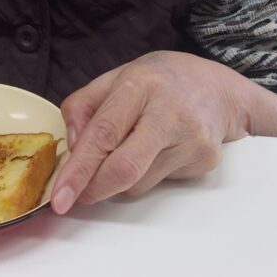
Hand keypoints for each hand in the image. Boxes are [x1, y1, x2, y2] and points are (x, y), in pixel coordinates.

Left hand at [50, 51, 250, 213]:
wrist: (217, 88)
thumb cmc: (159, 82)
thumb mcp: (114, 78)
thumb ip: (83, 106)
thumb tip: (73, 148)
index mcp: (139, 86)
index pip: (104, 133)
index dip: (79, 169)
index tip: (59, 197)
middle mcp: (168, 113)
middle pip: (125, 168)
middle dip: (94, 189)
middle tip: (75, 197)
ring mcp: (191, 140)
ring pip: (138, 184)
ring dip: (119, 181)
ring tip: (128, 149)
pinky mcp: (204, 161)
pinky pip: (159, 184)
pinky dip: (145, 176)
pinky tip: (156, 151)